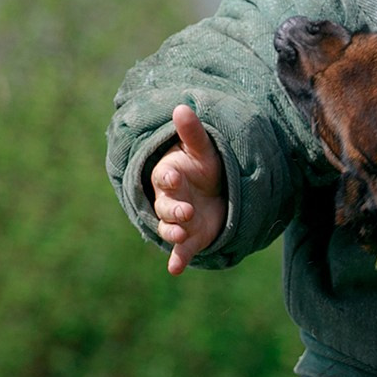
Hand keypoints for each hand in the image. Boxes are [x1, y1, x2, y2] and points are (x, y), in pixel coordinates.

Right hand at [149, 104, 226, 273]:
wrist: (212, 190)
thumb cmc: (202, 167)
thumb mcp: (202, 150)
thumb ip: (192, 133)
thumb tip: (181, 106)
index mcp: (169, 176)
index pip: (164, 177)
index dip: (168, 178)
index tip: (174, 177)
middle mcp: (169, 200)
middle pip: (165, 207)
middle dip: (173, 209)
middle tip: (185, 211)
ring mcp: (179, 221)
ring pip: (170, 229)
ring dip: (173, 233)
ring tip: (179, 235)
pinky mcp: (190, 239)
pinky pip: (182, 251)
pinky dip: (178, 260)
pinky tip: (175, 269)